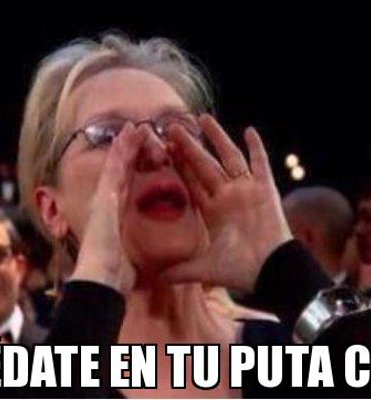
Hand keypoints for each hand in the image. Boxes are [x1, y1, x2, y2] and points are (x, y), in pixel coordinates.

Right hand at [70, 123, 146, 294]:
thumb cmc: (114, 273)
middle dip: (129, 153)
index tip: (138, 158)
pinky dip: (121, 150)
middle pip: (120, 172)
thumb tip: (142, 263)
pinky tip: (129, 134)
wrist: (100, 278)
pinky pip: (115, 168)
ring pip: (117, 165)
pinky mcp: (105, 196)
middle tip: (138, 134)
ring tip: (136, 126)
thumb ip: (132, 253)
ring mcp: (104, 198)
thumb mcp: (127, 258)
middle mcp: (107, 203)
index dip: (130, 171)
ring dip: (126, 144)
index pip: (124, 188)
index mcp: (114, 216)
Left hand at [164, 114, 291, 291]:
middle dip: (189, 147)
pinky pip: (260, 164)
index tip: (164, 149)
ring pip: (228, 158)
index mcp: (212, 210)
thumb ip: (179, 270)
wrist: (270, 271)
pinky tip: (249, 130)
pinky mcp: (265, 189)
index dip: (179, 166)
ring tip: (202, 119)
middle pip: (205, 165)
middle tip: (173, 128)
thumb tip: (155, 278)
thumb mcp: (203, 268)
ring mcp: (246, 190)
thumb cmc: (239, 270)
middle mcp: (227, 196)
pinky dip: (256, 148)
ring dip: (217, 139)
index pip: (191, 182)